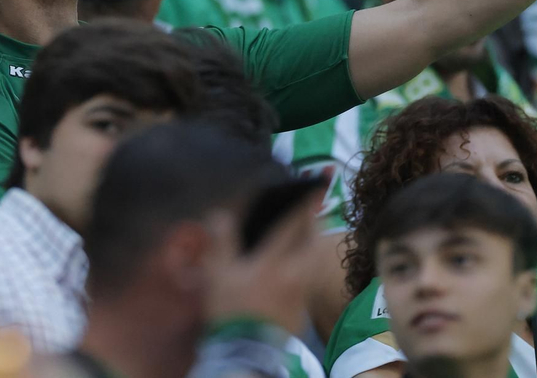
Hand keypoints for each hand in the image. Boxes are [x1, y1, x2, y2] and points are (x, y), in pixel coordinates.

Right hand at [204, 191, 322, 333]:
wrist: (247, 353)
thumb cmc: (231, 311)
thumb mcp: (218, 274)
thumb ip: (221, 241)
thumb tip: (221, 214)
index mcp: (274, 261)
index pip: (293, 224)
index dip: (306, 201)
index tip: (318, 183)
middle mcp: (294, 273)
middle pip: (312, 241)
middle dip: (315, 220)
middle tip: (316, 206)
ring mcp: (301, 292)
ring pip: (312, 259)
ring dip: (311, 242)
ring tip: (306, 232)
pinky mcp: (301, 309)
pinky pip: (306, 276)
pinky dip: (303, 263)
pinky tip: (293, 264)